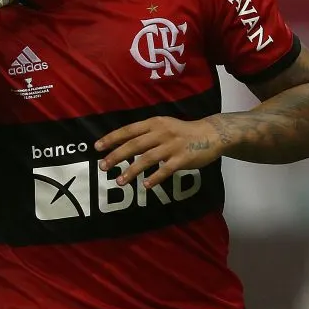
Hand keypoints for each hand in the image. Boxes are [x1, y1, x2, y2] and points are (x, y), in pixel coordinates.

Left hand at [95, 117, 220, 188]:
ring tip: (120, 181)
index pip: (129, 130)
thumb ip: (146, 133)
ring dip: (132, 170)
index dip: (112, 138)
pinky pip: (166, 169)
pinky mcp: (183, 158)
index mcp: (154, 123)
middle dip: (117, 156)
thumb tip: (123, 144)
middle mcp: (161, 132)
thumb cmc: (182, 131)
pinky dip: (155, 177)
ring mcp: (172, 146)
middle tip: (103, 166)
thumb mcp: (163, 125)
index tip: (97, 147)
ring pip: (147, 158)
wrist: (211, 134)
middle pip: (134, 144)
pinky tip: (145, 185)